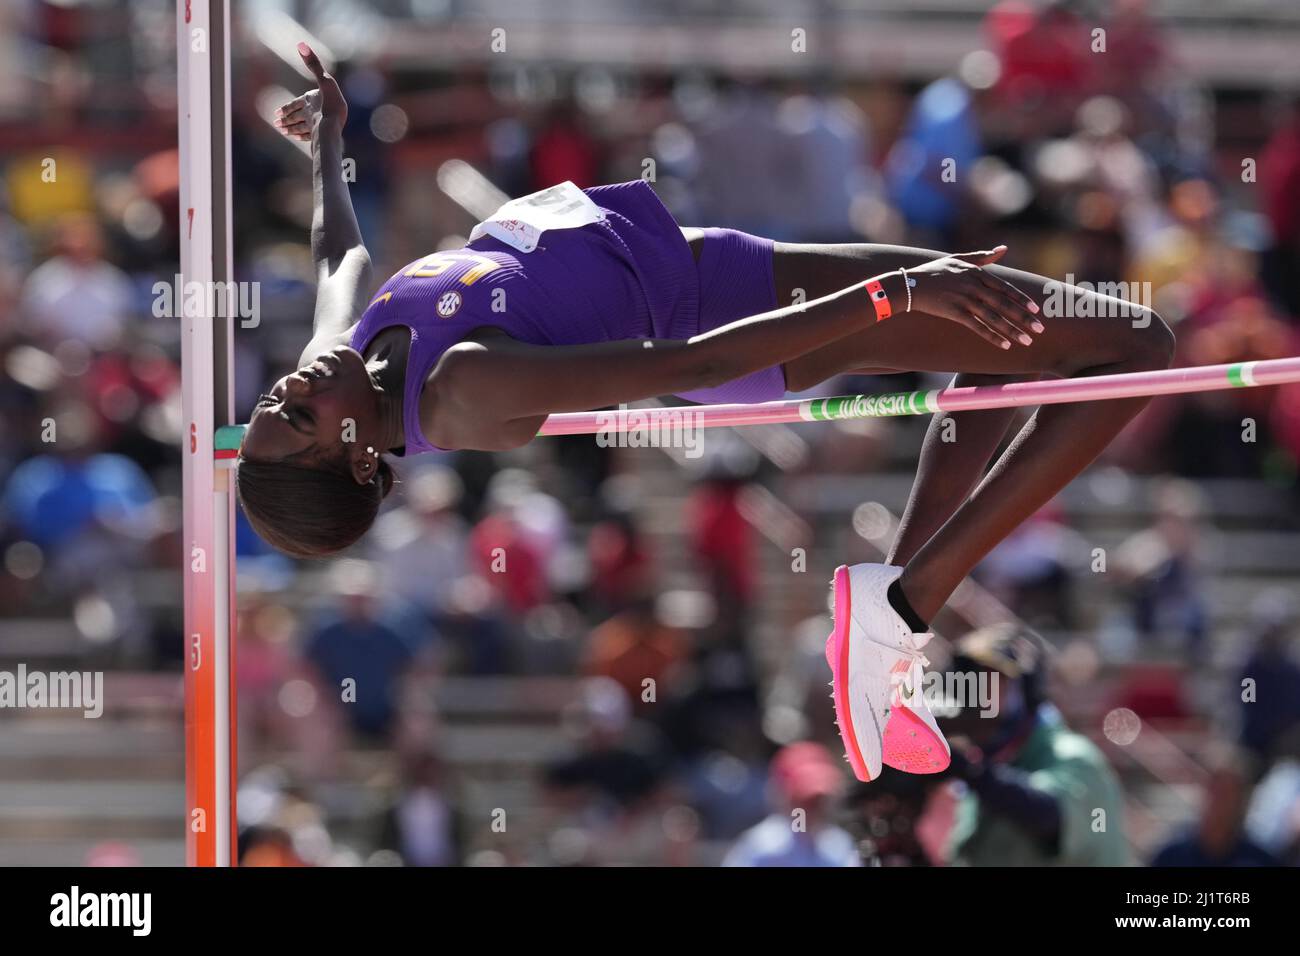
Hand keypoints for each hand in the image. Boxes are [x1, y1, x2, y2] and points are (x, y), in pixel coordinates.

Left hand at [273, 42, 347, 140]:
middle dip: (286, 119)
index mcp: (309, 101)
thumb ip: (314, 64)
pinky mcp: (319, 137)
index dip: (286, 108)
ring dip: (290, 129)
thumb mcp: (324, 80)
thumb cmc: (330, 104)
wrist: (332, 128)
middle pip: (295, 117)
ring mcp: (313, 127)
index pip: (295, 104)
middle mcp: (308, 114)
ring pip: (299, 128)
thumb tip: (300, 43)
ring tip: (283, 131)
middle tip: (276, 123)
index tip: (277, 112)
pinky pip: (309, 137)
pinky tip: (298, 138)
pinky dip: (301, 137)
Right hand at [883, 246, 1042, 349]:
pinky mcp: (954, 313)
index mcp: (976, 273)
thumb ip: (982, 257)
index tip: (1036, 310)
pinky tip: (1005, 345)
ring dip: (1012, 330)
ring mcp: (964, 300)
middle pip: (1004, 305)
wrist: (909, 285)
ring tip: (1027, 340)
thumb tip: (1003, 248)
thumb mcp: (958, 259)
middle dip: (1024, 318)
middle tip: (1040, 329)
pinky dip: (992, 336)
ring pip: (994, 318)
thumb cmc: (933, 271)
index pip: (1005, 288)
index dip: (1021, 300)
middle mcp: (973, 287)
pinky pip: (977, 327)